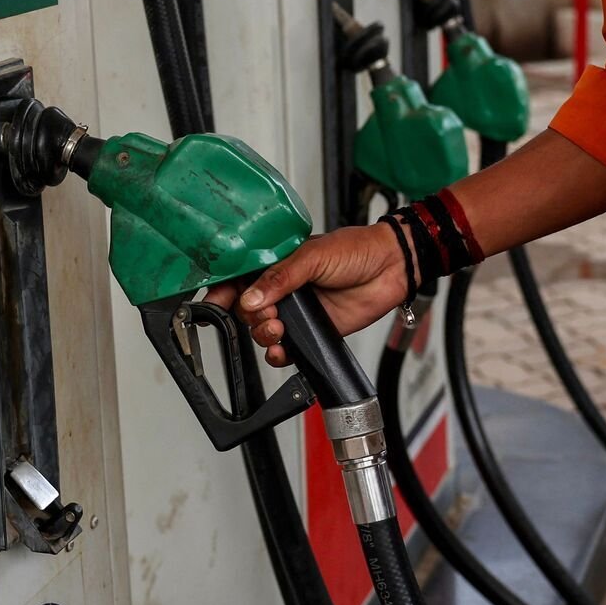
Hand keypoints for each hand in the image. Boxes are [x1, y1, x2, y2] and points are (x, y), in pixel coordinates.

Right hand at [203, 223, 408, 366]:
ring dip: (263, 335)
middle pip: (247, 310)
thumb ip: (281, 277)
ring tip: (278, 329)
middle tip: (267, 314)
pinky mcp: (312, 332)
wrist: (391, 268)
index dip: (224, 292)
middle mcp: (283, 289)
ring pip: (263, 331)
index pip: (240, 279)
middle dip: (250, 317)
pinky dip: (278, 354)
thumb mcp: (313, 255)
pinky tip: (282, 350)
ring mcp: (297, 312)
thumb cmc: (357, 250)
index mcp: (277, 264)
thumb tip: (251, 297)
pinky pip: (287, 349)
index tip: (214, 303)